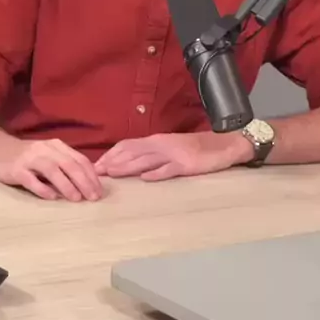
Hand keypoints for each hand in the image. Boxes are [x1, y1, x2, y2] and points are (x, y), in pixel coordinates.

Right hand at [0, 136, 102, 200]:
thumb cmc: (29, 155)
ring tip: (76, 198)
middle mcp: (46, 150)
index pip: (79, 159)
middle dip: (84, 181)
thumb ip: (66, 164)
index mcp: (57, 146)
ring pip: (52, 171)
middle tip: (93, 197)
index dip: (91, 175)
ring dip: (66, 185)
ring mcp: (30, 159)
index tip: (99, 190)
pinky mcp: (16, 170)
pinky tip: (52, 197)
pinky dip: (42, 189)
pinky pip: (31, 180)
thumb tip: (88, 182)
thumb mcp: (50, 155)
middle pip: (69, 165)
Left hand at [94, 131, 251, 180]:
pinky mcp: (187, 165)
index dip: (111, 154)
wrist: (223, 145)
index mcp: (156, 140)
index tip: (97, 164)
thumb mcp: (169, 147)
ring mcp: (174, 154)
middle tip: (97, 171)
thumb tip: (129, 163)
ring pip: (146, 159)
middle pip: (132, 151)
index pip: (128, 145)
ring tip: (113, 173)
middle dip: (113, 161)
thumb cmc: (194, 148)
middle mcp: (162, 145)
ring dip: (128, 166)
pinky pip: (169, 169)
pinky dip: (157, 173)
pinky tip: (146, 179)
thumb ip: (150, 153)